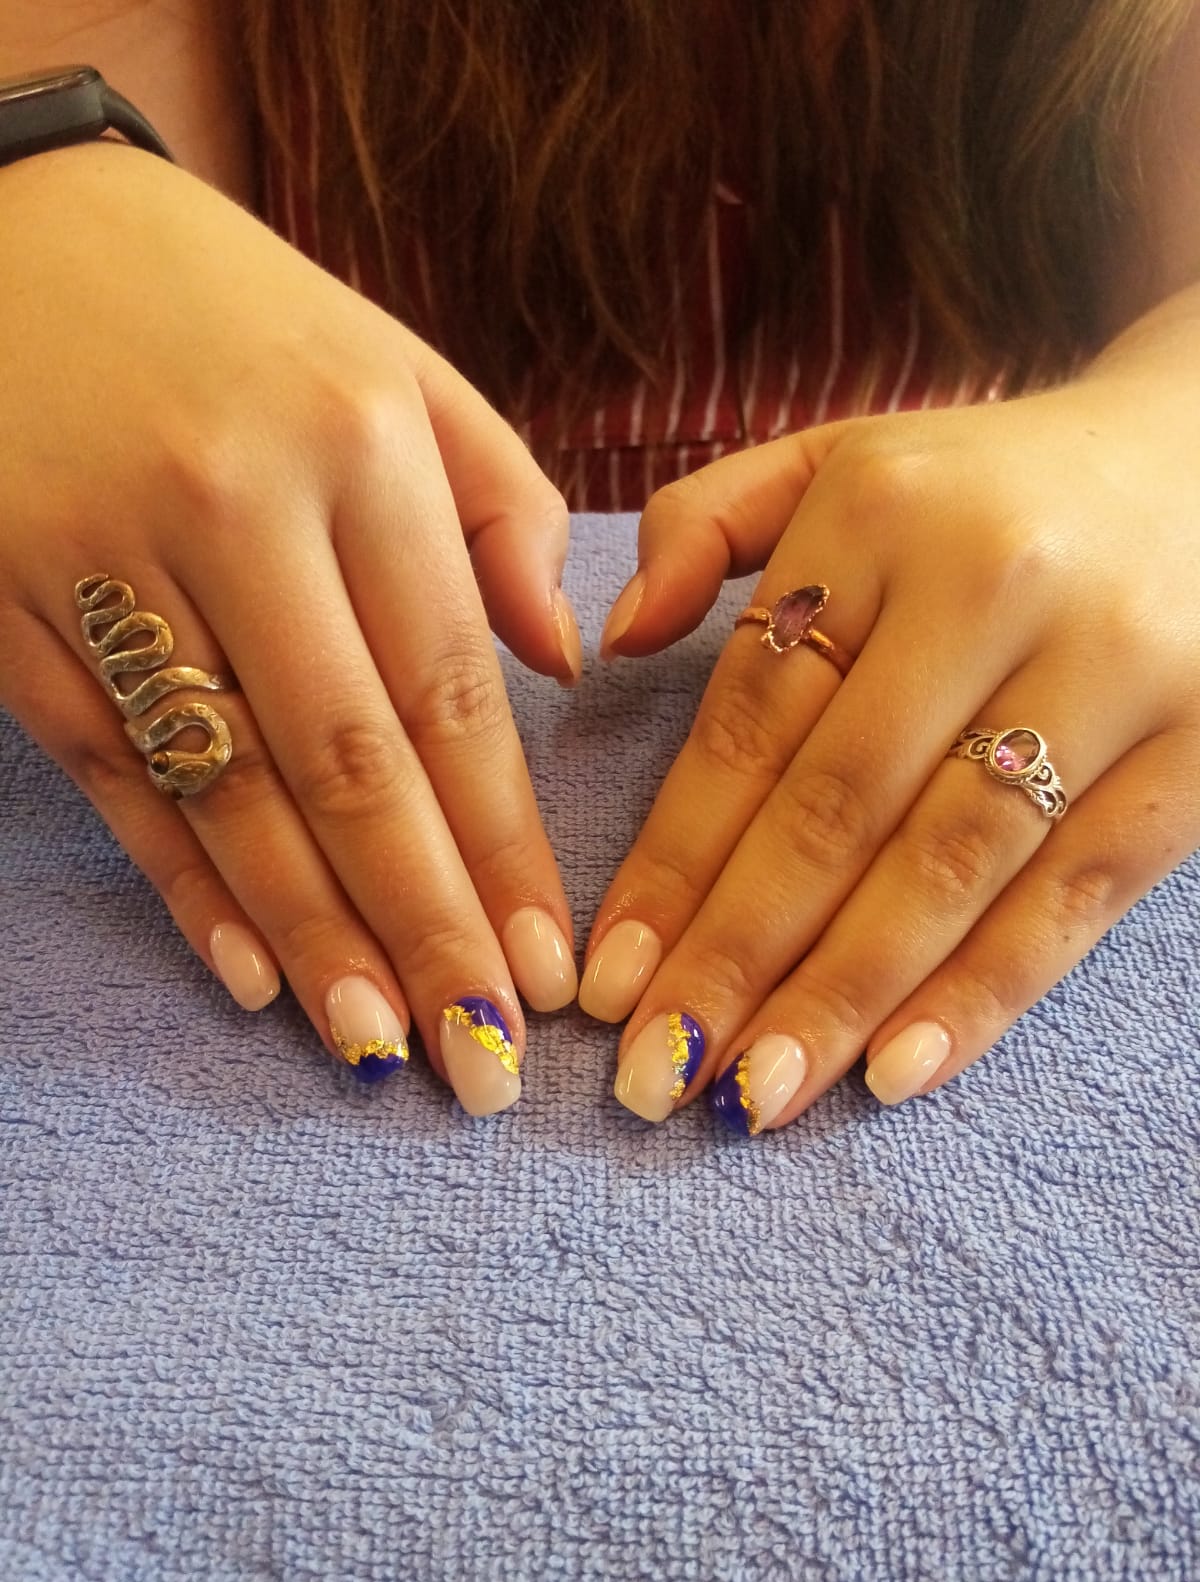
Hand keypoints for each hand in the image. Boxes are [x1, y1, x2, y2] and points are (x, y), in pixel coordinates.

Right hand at [0, 145, 580, 1114]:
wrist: (24, 226)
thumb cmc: (247, 317)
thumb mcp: (403, 371)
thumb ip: (505, 513)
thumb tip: (571, 670)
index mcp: (357, 445)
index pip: (450, 690)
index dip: (503, 844)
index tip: (548, 962)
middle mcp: (234, 507)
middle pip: (348, 766)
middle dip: (423, 926)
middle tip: (482, 1059)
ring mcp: (104, 560)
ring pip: (227, 790)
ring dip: (312, 937)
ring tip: (383, 1049)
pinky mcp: (5, 603)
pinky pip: (113, 774)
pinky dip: (184, 883)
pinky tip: (252, 973)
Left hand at [582, 379, 1199, 1129]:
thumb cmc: (985, 488)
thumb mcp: (841, 458)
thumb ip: (711, 523)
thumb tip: (617, 637)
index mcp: (877, 512)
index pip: (748, 721)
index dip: (671, 862)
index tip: (605, 979)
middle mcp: (990, 584)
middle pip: (835, 808)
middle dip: (735, 958)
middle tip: (655, 1077)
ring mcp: (1108, 667)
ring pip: (949, 866)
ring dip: (842, 997)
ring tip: (754, 1098)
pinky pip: (1076, 893)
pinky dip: (985, 991)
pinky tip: (897, 1072)